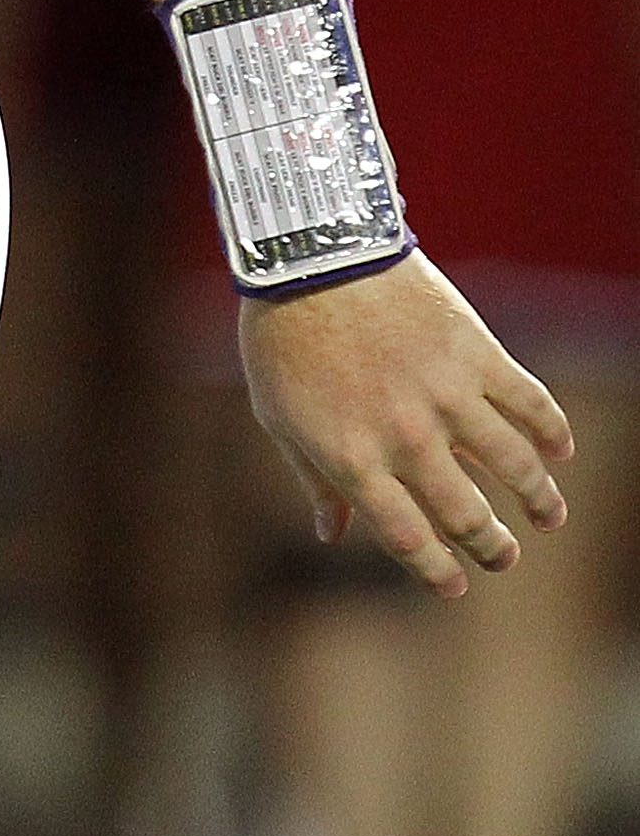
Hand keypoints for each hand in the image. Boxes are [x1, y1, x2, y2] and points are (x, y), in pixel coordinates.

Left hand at [240, 250, 571, 597]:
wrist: (310, 251)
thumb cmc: (282, 333)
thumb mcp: (275, 412)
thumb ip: (310, 476)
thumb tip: (330, 533)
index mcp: (352, 458)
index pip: (406, 537)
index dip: (436, 569)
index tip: (455, 584)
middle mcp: (405, 438)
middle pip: (465, 514)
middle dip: (492, 546)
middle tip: (505, 558)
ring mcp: (445, 395)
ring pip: (513, 467)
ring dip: (539, 499)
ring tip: (549, 516)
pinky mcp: (474, 352)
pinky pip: (528, 402)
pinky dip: (552, 430)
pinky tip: (559, 450)